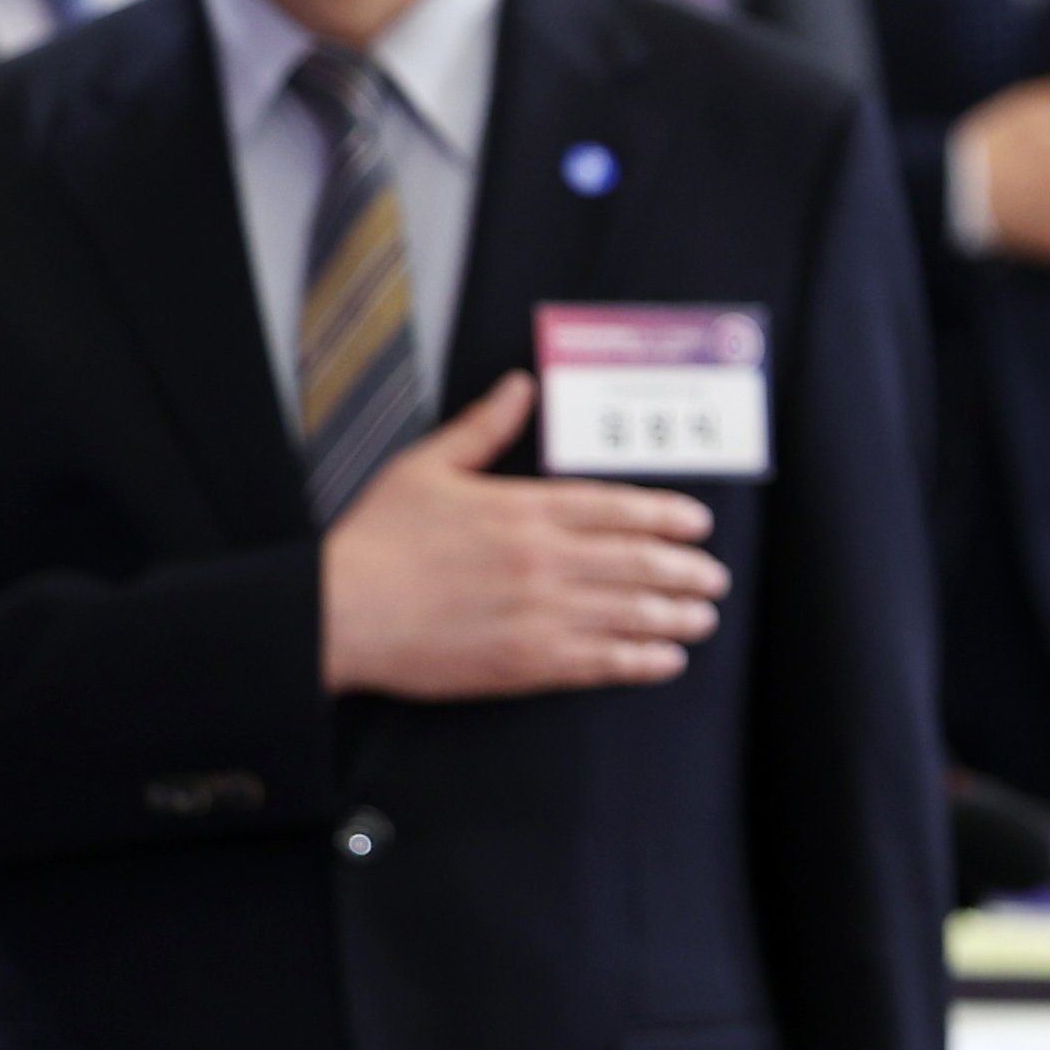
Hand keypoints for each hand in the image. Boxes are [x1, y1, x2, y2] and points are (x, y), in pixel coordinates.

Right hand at [320, 374, 730, 697]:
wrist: (336, 612)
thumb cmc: (375, 540)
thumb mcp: (427, 467)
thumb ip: (483, 428)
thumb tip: (519, 386)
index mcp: (524, 509)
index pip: (617, 507)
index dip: (666, 517)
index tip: (698, 525)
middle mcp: (542, 560)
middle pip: (636, 562)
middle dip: (684, 570)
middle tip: (713, 576)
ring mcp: (537, 614)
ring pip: (628, 613)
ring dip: (674, 616)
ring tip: (702, 617)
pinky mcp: (523, 663)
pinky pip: (599, 662)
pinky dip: (640, 661)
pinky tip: (665, 660)